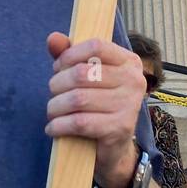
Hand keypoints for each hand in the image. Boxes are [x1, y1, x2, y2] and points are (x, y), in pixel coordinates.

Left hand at [46, 33, 145, 187]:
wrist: (114, 149)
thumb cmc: (98, 106)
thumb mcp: (85, 77)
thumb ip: (69, 56)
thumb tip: (52, 38)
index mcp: (129, 61)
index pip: (96, 45)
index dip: (70, 54)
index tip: (58, 68)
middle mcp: (134, 80)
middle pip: (82, 73)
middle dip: (57, 84)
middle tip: (53, 94)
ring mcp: (129, 105)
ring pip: (78, 99)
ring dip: (55, 106)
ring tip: (52, 112)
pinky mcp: (119, 128)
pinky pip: (79, 122)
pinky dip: (59, 125)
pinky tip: (53, 128)